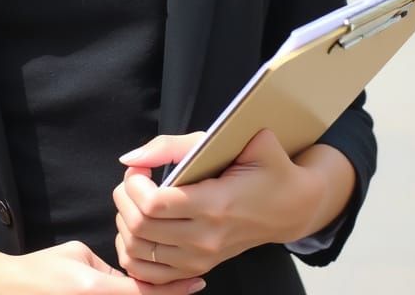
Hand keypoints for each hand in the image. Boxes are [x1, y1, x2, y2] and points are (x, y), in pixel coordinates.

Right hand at [0, 241, 205, 294]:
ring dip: (153, 294)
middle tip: (191, 282)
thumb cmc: (47, 268)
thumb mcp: (81, 255)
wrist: (16, 289)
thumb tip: (134, 271)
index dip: (175, 289)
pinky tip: (145, 288)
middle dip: (168, 293)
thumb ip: (110, 265)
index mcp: (98, 288)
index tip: (197, 282)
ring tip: (174, 285)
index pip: (146, 292)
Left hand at [113, 130, 323, 282]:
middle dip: (123, 199)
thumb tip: (129, 158)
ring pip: (139, 252)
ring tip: (136, 200)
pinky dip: (134, 253)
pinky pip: (150, 275)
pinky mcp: (198, 269)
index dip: (133, 184)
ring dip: (125, 222)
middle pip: (140, 228)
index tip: (139, 169)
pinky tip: (139, 228)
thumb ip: (172, 145)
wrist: (290, 205)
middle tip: (133, 180)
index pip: (153, 205)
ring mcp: (202, 259)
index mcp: (214, 204)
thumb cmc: (259, 164)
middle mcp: (206, 238)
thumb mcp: (224, 140)